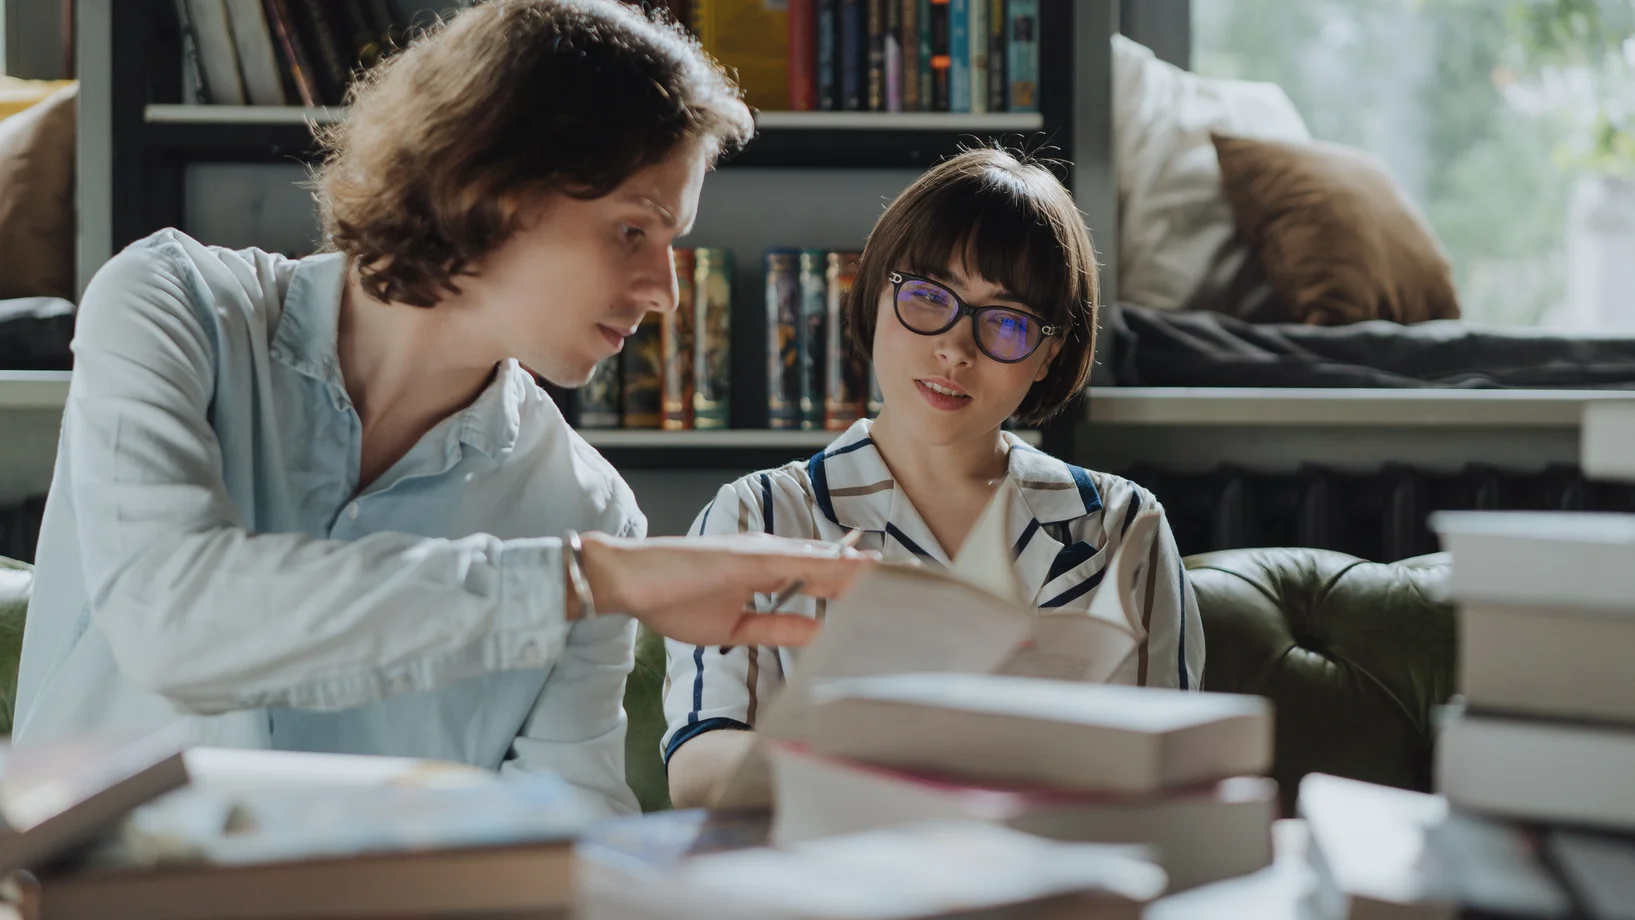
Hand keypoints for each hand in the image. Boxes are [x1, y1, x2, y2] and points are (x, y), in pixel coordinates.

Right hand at [578, 532, 871, 645]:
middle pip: (832, 564)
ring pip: (823, 558)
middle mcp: (770, 555)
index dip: (858, 583)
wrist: (630, 582)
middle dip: (871, 572)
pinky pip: (798, 560)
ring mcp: (761, 552)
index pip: (823, 578)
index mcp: (767, 571)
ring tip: (899, 571)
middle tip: (913, 577)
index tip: (892, 590)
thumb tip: (816, 636)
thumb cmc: (672, 600)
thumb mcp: (736, 627)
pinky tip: (855, 565)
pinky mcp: (749, 555)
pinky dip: (830, 563)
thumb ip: (778, 628)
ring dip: (861, 565)